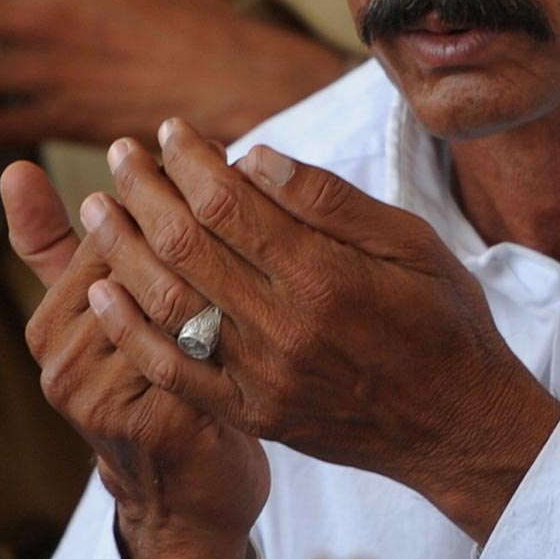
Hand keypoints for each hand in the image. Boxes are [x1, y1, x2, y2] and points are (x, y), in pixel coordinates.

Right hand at [3, 161, 266, 558]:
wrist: (187, 498)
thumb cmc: (150, 387)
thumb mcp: (100, 317)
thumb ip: (57, 248)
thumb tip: (11, 168)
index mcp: (51, 328)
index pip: (105, 235)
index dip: (158, 191)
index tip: (205, 151)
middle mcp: (67, 366)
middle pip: (136, 266)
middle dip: (192, 215)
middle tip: (244, 173)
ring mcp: (109, 400)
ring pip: (172, 304)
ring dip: (223, 256)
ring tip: (269, 218)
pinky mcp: (160, 424)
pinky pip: (204, 351)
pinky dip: (243, 312)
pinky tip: (279, 284)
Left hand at [76, 122, 559, 542]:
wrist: (460, 428)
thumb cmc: (444, 322)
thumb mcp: (412, 243)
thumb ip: (330, 201)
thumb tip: (255, 155)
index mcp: (328, 276)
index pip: (230, 203)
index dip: (189, 161)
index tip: (168, 131)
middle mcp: (287, 328)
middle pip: (188, 245)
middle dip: (145, 192)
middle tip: (120, 155)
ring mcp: (264, 377)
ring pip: (169, 303)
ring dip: (123, 250)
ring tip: (99, 207)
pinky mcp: (254, 415)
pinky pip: (175, 372)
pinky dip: (130, 332)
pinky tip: (100, 293)